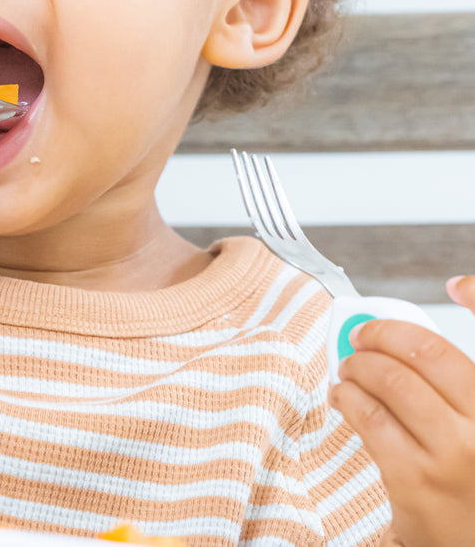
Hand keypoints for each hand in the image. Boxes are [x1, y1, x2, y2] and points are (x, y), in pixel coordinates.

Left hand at [329, 276, 474, 546]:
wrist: (470, 546)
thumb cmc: (473, 479)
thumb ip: (461, 371)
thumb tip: (458, 285)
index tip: (457, 284)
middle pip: (424, 353)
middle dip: (382, 334)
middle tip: (362, 337)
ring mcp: (454, 455)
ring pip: (390, 381)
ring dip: (358, 366)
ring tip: (349, 369)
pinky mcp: (415, 480)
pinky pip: (369, 418)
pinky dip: (347, 398)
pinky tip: (343, 399)